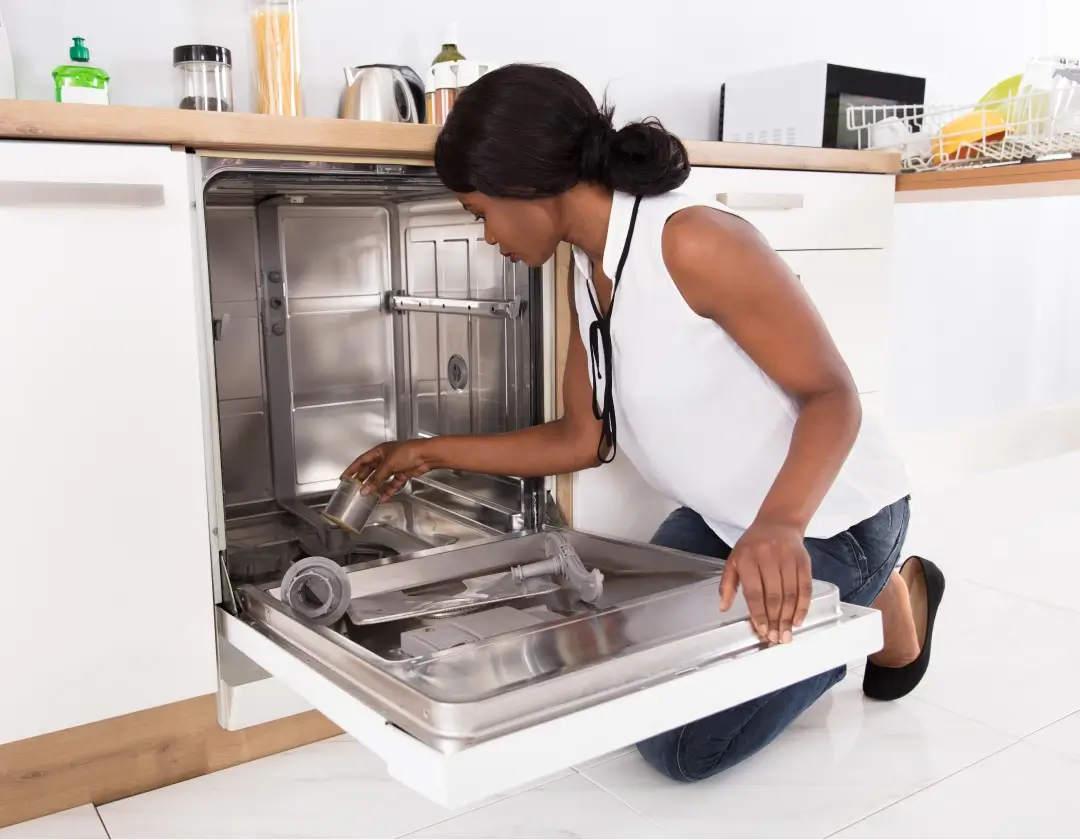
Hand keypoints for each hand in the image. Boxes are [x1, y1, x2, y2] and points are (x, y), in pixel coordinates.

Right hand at [342, 439, 432, 500]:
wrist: (425, 455)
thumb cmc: (408, 452)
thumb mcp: (388, 465)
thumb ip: (376, 479)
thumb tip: (365, 489)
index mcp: (379, 451)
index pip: (361, 461)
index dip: (352, 469)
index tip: (344, 477)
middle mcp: (385, 459)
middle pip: (370, 471)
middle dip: (363, 480)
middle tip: (354, 489)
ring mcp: (394, 467)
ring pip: (381, 479)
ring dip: (375, 487)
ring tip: (367, 496)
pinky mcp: (402, 474)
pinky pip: (392, 484)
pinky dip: (388, 491)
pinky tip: (382, 498)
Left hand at [719, 520, 811, 644]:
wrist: (778, 523)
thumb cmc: (752, 545)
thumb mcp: (734, 560)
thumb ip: (727, 584)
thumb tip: (723, 607)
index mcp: (747, 558)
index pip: (754, 591)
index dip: (759, 613)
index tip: (762, 631)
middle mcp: (768, 557)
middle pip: (774, 595)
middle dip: (775, 620)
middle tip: (776, 638)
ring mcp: (788, 558)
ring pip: (790, 593)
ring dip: (789, 617)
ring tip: (786, 634)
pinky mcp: (804, 560)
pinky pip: (805, 587)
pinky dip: (803, 606)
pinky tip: (798, 620)